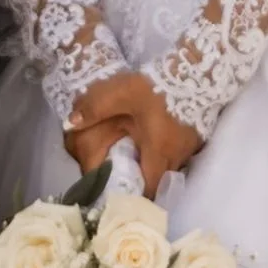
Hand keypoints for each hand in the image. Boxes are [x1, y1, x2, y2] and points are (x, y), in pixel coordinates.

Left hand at [66, 70, 201, 193]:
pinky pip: (179, 153)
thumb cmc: (158, 87)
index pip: (149, 189)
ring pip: (170, 167)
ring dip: (155, 167)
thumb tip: (70, 122)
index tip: (121, 198)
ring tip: (137, 162)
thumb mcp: (121, 94)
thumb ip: (95, 108)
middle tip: (124, 180)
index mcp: (157, 152)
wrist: (197, 70)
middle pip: (160, 180)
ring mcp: (190, 147)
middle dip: (144, 183)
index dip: (136, 197)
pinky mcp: (197, 136)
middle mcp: (176, 156)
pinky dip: (166, 153)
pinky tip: (155, 142)